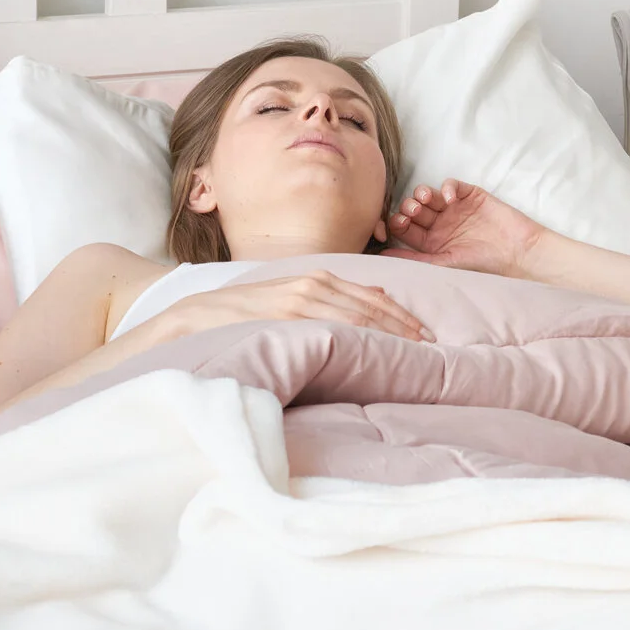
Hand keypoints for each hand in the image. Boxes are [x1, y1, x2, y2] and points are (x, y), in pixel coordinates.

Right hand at [160, 271, 431, 342]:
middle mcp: (313, 284)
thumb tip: (378, 296)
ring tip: (415, 351)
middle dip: (404, 325)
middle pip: (371, 307)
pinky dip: (356, 335)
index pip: (372, 298)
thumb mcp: (292, 297)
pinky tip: (375, 349)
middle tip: (432, 346)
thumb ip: (333, 297)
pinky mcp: (285, 315)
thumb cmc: (247, 312)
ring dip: (388, 332)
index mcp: (318, 279)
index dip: (401, 315)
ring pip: (356, 317)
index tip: (426, 333)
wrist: (196, 315)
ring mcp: (300, 299)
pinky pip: (329, 326)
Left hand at [385, 179, 543, 277]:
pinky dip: (446, 188)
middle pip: (414, 209)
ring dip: (422, 194)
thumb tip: (381, 258)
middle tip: (413, 211)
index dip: (397, 222)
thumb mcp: (444, 264)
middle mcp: (440, 225)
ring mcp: (454, 209)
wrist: (516, 252)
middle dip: (409, 206)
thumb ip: (414, 260)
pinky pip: (451, 185)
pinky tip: (450, 198)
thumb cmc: (482, 264)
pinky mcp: (470, 195)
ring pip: (428, 194)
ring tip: (425, 200)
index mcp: (431, 242)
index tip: (398, 222)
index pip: (404, 228)